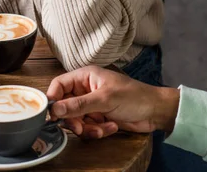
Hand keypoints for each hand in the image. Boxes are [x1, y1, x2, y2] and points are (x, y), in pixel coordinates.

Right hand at [47, 66, 179, 138]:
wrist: (154, 111)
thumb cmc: (133, 96)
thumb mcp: (104, 99)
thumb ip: (78, 105)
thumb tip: (55, 109)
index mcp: (85, 76)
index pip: (59, 85)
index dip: (53, 99)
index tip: (53, 115)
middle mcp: (86, 89)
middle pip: (65, 106)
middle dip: (73, 119)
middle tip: (80, 127)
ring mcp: (92, 104)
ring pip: (76, 120)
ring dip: (88, 127)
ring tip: (103, 127)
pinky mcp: (98, 117)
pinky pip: (87, 127)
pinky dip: (97, 130)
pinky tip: (111, 127)